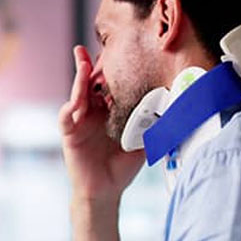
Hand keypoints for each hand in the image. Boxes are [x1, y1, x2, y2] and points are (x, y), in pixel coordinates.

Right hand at [58, 46, 144, 204]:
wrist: (107, 190)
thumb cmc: (122, 167)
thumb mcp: (142, 143)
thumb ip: (154, 127)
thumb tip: (175, 113)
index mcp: (109, 111)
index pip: (107, 85)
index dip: (109, 70)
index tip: (115, 52)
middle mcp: (92, 113)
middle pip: (88, 84)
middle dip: (87, 66)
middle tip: (88, 50)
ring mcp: (79, 122)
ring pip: (76, 96)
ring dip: (78, 81)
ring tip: (82, 66)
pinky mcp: (70, 135)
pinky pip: (66, 118)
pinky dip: (68, 109)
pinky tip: (72, 103)